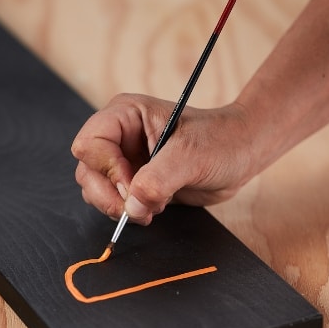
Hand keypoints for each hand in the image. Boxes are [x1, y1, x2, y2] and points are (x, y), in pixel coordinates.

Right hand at [71, 93, 258, 224]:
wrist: (240, 154)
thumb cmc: (221, 141)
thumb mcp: (191, 156)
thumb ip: (158, 180)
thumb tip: (132, 207)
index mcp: (126, 115)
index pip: (90, 143)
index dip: (107, 169)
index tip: (134, 186)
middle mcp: (118, 136)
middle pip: (87, 170)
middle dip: (110, 194)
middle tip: (140, 207)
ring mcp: (123, 160)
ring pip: (94, 189)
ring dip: (119, 206)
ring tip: (153, 207)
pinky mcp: (131, 182)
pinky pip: (111, 201)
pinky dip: (127, 212)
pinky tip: (154, 208)